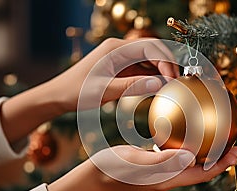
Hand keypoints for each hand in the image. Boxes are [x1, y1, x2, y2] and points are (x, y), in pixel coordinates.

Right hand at [47, 146, 236, 190]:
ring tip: (212, 141)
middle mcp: (167, 180)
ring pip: (188, 166)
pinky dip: (184, 151)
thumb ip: (164, 160)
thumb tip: (192, 156)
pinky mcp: (150, 171)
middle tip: (231, 144)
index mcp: (167, 180)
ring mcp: (158, 176)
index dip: (221, 165)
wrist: (92, 178)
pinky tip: (181, 137)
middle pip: (199, 171)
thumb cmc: (112, 168)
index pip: (201, 174)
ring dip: (202, 155)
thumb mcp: (136, 161)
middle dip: (217, 160)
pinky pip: (174, 161)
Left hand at [48, 38, 178, 110]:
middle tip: (177, 82)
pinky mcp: (121, 68)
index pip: (149, 47)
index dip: (165, 61)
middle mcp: (120, 49)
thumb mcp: (103, 91)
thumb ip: (131, 87)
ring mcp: (121, 58)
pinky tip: (159, 88)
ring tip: (171, 86)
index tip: (172, 79)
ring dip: (162, 70)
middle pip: (153, 50)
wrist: (58, 96)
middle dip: (168, 63)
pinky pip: (142, 69)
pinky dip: (153, 77)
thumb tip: (159, 84)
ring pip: (149, 59)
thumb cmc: (76, 92)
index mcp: (115, 48)